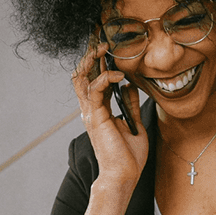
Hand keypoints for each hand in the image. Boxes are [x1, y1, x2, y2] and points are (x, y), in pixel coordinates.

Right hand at [72, 43, 148, 182]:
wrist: (123, 175)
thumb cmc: (128, 157)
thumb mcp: (133, 125)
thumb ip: (129, 105)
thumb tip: (129, 86)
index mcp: (98, 111)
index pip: (92, 79)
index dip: (96, 62)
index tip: (106, 46)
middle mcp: (90, 109)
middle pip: (82, 75)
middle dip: (89, 55)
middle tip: (101, 39)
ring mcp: (91, 113)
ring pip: (82, 78)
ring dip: (92, 60)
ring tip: (105, 48)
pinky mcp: (96, 117)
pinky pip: (96, 90)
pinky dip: (106, 78)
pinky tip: (119, 75)